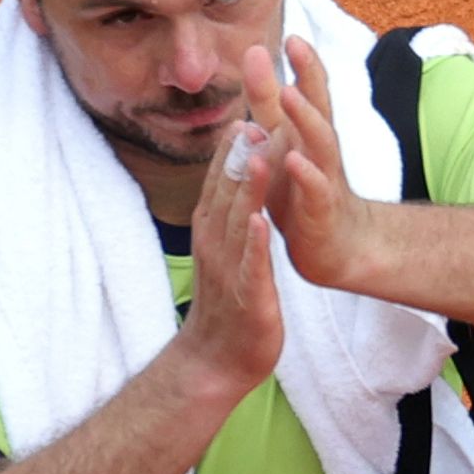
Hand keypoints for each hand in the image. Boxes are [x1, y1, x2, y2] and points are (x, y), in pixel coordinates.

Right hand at [176, 119, 282, 399]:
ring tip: (258, 155)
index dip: (231, 150)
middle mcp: (216, 245)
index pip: (220, 184)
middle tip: (253, 115)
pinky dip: (254, 244)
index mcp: (212, 232)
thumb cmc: (228, 303)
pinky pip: (250, 266)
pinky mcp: (247, 298)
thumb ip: (229, 216)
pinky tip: (261, 222)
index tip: (244, 113)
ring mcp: (229, 271)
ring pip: (237, 222)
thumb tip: (233, 181)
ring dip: (246, 189)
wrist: (216, 361)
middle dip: (239, 156)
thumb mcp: (226, 251)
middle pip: (225, 193)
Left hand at [244, 35, 391, 291]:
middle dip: (309, 76)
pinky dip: (305, 174)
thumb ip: (266, 98)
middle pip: (320, 106)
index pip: (311, 90)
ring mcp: (325, 179)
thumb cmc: (301, 189)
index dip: (304, 62)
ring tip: (289, 93)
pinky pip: (316, 190)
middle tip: (297, 43)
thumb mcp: (280, 138)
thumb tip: (253, 49)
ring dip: (306, 117)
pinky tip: (292, 159)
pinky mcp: (321, 211)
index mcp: (309, 132)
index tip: (292, 33)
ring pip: (321, 143)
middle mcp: (321, 150)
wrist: (335, 246)